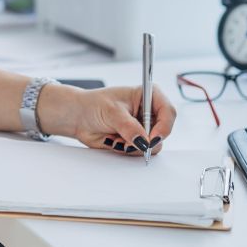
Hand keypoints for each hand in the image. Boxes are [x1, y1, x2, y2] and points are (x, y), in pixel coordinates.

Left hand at [40, 83, 176, 154]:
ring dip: (135, 146)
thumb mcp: (112, 112)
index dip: (164, 126)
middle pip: (164, 131)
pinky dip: (128, 150)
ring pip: (153, 144)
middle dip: (147, 140)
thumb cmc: (93, 105)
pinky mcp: (136, 140)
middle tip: (129, 142)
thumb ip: (129, 127)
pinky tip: (115, 141)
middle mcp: (149, 112)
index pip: (168, 111)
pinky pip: (141, 151)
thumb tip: (143, 141)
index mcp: (148, 95)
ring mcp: (143, 127)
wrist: (78, 117)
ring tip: (116, 138)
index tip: (152, 138)